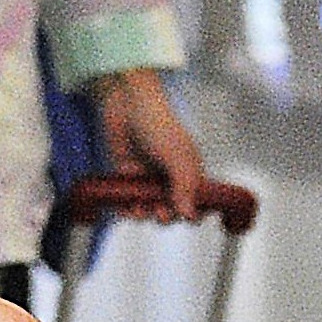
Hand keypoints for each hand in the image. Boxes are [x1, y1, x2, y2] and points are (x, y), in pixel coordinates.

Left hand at [90, 66, 206, 220]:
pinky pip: (128, 198)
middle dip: (167, 215)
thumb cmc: (157, 123)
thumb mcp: (178, 156)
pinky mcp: (126, 175)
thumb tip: (189, 216)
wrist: (124, 103)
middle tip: (161, 213)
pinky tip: (125, 209)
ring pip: (148, 206)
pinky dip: (126, 206)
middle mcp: (169, 176)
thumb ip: (185, 187)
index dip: (195, 211)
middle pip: (172, 208)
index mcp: (188, 170)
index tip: (189, 218)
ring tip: (139, 211)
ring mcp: (147, 176)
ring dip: (145, 213)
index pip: (197, 200)